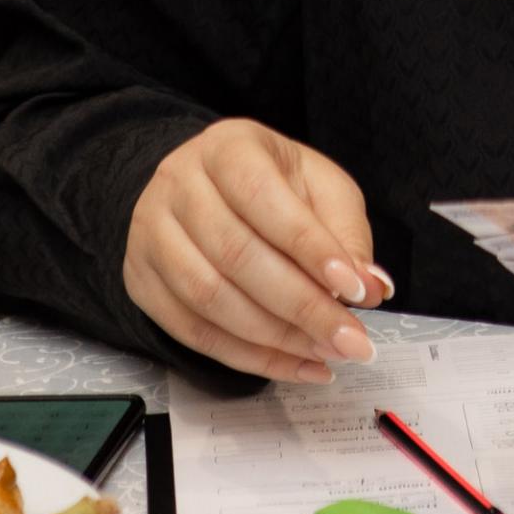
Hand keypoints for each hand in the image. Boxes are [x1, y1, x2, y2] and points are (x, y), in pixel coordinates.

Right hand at [123, 119, 392, 382]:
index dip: (311, 248)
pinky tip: (295, 366)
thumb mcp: (319, 186)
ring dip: (275, 338)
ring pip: (209, 299)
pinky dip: (248, 358)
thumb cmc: (272, 185)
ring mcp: (151, 234)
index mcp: (227, 147)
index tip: (356, 290)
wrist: (204, 188)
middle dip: (302, 306)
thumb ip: (346, 232)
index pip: (263, 197)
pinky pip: (192, 332)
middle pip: (236, 254)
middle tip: (352, 340)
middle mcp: (179, 184)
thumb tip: (372, 286)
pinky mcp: (141, 281)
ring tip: (327, 353)